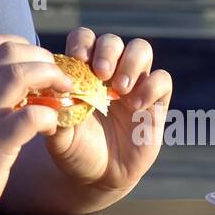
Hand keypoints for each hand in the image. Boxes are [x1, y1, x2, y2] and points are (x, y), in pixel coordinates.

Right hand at [0, 34, 72, 214]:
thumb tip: (10, 82)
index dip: (22, 47)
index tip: (36, 65)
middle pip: (10, 53)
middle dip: (42, 59)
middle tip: (58, 79)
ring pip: (19, 75)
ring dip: (50, 77)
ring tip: (63, 94)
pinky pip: (28, 116)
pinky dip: (47, 114)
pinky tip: (50, 124)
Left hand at [43, 28, 171, 193]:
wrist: (98, 176)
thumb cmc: (74, 149)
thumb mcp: (59, 135)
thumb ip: (55, 114)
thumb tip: (53, 91)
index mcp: (82, 71)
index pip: (84, 39)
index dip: (82, 43)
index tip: (77, 59)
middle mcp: (109, 72)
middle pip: (112, 41)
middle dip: (107, 51)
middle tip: (100, 73)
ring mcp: (134, 84)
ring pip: (141, 49)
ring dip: (131, 63)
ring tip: (120, 89)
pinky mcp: (155, 101)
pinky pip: (162, 78)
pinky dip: (151, 86)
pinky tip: (136, 106)